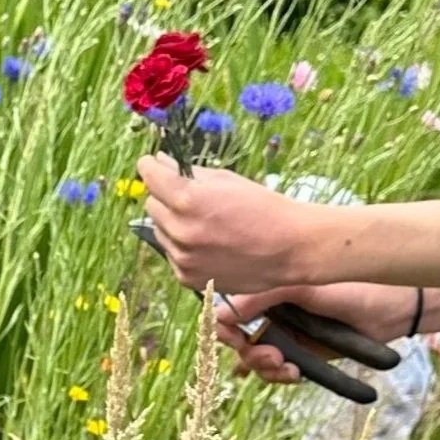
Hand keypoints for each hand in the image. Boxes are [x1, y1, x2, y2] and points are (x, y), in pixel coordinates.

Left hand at [137, 154, 321, 294]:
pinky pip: (171, 254)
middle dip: (166, 196)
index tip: (152, 164)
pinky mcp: (187, 277)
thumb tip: (158, 162)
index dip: (150, 166)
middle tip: (192, 198)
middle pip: (151, 204)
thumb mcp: (226, 180)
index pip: (149, 175)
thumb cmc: (262, 208)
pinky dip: (182, 247)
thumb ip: (188, 172)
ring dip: (173, 223)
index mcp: (188, 200)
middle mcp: (180, 230)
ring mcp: (182, 257)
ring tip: (205, 223)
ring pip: (160, 230)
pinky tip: (208, 243)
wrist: (290, 248)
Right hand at [218, 282, 422, 385]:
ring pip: (258, 360)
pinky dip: (280, 376)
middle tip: (274, 358)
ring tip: (290, 369)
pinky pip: (279, 370)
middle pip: (241, 341)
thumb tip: (219, 314)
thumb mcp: (303, 287)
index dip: (225, 329)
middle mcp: (273, 310)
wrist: (393, 309)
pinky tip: (293, 375)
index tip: (233, 339)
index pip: (231, 311)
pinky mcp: (303, 354)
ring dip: (267, 369)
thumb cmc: (352, 287)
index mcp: (269, 288)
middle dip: (251, 354)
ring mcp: (287, 333)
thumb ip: (261, 297)